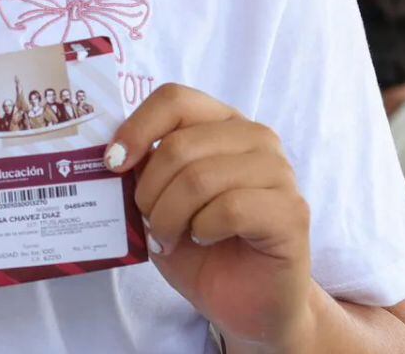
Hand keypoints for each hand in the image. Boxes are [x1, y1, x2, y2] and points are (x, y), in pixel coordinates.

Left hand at [106, 85, 314, 350]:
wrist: (247, 303)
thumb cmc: (202, 250)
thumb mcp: (161, 203)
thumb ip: (146, 172)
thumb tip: (115, 154)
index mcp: (223, 124)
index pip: (175, 100)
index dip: (136, 128)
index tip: (113, 164)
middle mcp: (256, 139)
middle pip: (180, 144)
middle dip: (149, 191)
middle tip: (149, 221)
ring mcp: (279, 173)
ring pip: (201, 178)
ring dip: (170, 216)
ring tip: (168, 238)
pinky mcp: (291, 212)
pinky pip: (230, 208)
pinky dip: (203, 229)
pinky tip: (204, 239)